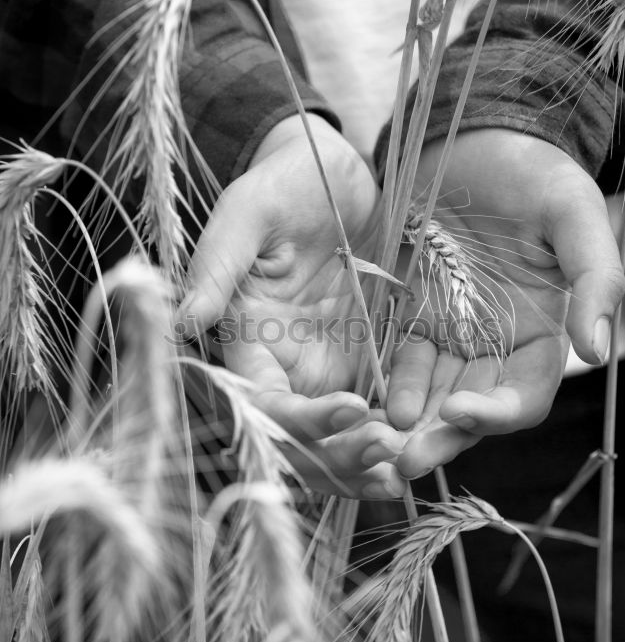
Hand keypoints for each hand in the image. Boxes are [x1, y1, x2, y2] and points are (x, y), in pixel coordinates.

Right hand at [180, 113, 406, 497]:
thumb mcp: (246, 212)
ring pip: (339, 439)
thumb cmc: (282, 184)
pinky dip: (396, 434)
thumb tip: (184, 322)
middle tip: (388, 452)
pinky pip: (378, 412)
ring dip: (367, 462)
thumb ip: (218, 266)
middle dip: (340, 457)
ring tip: (406, 467)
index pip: (265, 402)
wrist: (335, 174)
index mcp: (248, 340)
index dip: (304, 420)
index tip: (353, 408)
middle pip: (302, 439)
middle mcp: (284, 366)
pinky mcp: (365, 360)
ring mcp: (327, 368)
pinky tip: (423, 446)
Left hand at [386, 128, 624, 476]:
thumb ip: (594, 279)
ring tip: (381, 445)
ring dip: (411, 426)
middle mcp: (499, 346)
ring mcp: (454, 336)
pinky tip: (373, 405)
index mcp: (545, 333)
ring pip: (434, 398)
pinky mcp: (413, 319)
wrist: (471, 140)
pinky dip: (391, 388)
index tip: (461, 411)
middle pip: (474, 409)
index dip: (498, 412)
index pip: (525, 394)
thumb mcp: (572, 211)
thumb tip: (597, 354)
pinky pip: (401, 365)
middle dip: (443, 437)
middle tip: (406, 460)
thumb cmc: (530, 170)